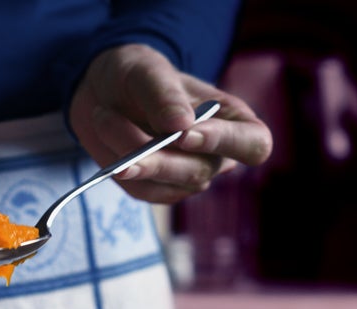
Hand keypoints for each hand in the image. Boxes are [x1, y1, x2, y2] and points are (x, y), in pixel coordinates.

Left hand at [68, 44, 272, 204]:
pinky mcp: (156, 189)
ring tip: (102, 115)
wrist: (103, 91)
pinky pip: (140, 191)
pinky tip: (107, 133)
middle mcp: (216, 155)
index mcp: (232, 120)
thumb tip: (182, 126)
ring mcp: (186, 176)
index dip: (227, 143)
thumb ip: (165, 95)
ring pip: (166, 186)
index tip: (185, 134)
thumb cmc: (138, 74)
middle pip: (200, 173)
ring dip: (129, 154)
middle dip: (157, 156)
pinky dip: (118, 166)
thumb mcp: (147, 70)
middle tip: (112, 121)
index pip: (254, 145)